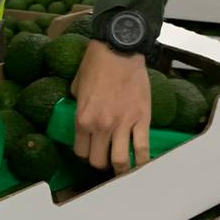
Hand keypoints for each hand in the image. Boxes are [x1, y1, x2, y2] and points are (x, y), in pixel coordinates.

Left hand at [71, 41, 150, 174]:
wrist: (119, 50)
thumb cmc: (96, 64)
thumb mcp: (77, 86)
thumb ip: (78, 106)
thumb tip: (84, 115)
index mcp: (82, 120)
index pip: (81, 152)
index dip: (86, 155)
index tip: (91, 152)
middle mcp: (100, 127)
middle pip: (99, 161)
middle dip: (102, 163)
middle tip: (107, 159)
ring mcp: (122, 125)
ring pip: (120, 161)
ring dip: (121, 169)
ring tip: (124, 169)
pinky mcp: (141, 120)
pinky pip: (142, 149)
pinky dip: (142, 161)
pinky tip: (142, 164)